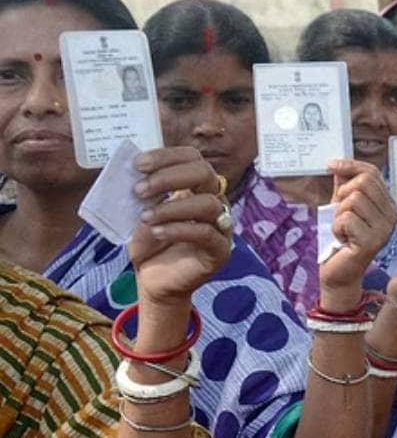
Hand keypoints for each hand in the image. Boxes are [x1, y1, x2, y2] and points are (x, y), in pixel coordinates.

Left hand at [129, 147, 231, 307]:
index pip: (192, 158)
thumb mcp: (140, 212)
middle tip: (140, 189)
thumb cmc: (150, 244)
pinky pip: (205, 233)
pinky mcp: (220, 250)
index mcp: (195, 188)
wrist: (153, 281)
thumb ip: (143, 192)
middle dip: (170, 176)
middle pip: (205, 173)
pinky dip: (178, 229)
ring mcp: (220, 226)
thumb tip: (134, 173)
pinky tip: (156, 232)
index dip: (167, 156)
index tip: (139, 164)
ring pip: (208, 203)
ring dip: (172, 207)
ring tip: (145, 217)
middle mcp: (213, 202)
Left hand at [319, 159, 395, 310]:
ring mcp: (384, 229)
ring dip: (339, 214)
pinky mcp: (371, 241)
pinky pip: (347, 218)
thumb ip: (344, 186)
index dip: (350, 165)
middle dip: (343, 194)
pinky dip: (336, 227)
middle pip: (364, 182)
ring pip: (353, 199)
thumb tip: (338, 163)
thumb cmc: (340, 239)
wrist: (339, 272)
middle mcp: (391, 215)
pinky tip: (342, 239)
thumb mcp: (342, 206)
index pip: (372, 173)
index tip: (330, 165)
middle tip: (339, 212)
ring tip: (342, 229)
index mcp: (387, 204)